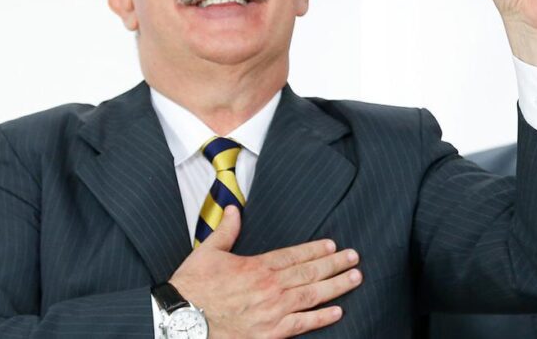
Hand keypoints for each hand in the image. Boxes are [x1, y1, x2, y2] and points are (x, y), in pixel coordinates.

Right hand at [169, 206, 361, 337]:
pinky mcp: (270, 333)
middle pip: (310, 273)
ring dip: (336, 286)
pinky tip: (337, 311)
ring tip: (355, 278)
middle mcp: (269, 287)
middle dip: (335, 264)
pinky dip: (321, 318)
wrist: (181, 321)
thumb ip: (226, 231)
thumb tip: (233, 209)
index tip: (332, 245)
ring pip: (312, 296)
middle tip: (354, 258)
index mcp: (256, 266)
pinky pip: (302, 325)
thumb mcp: (207, 252)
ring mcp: (272, 311)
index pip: (294, 255)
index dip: (315, 250)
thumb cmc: (192, 288)